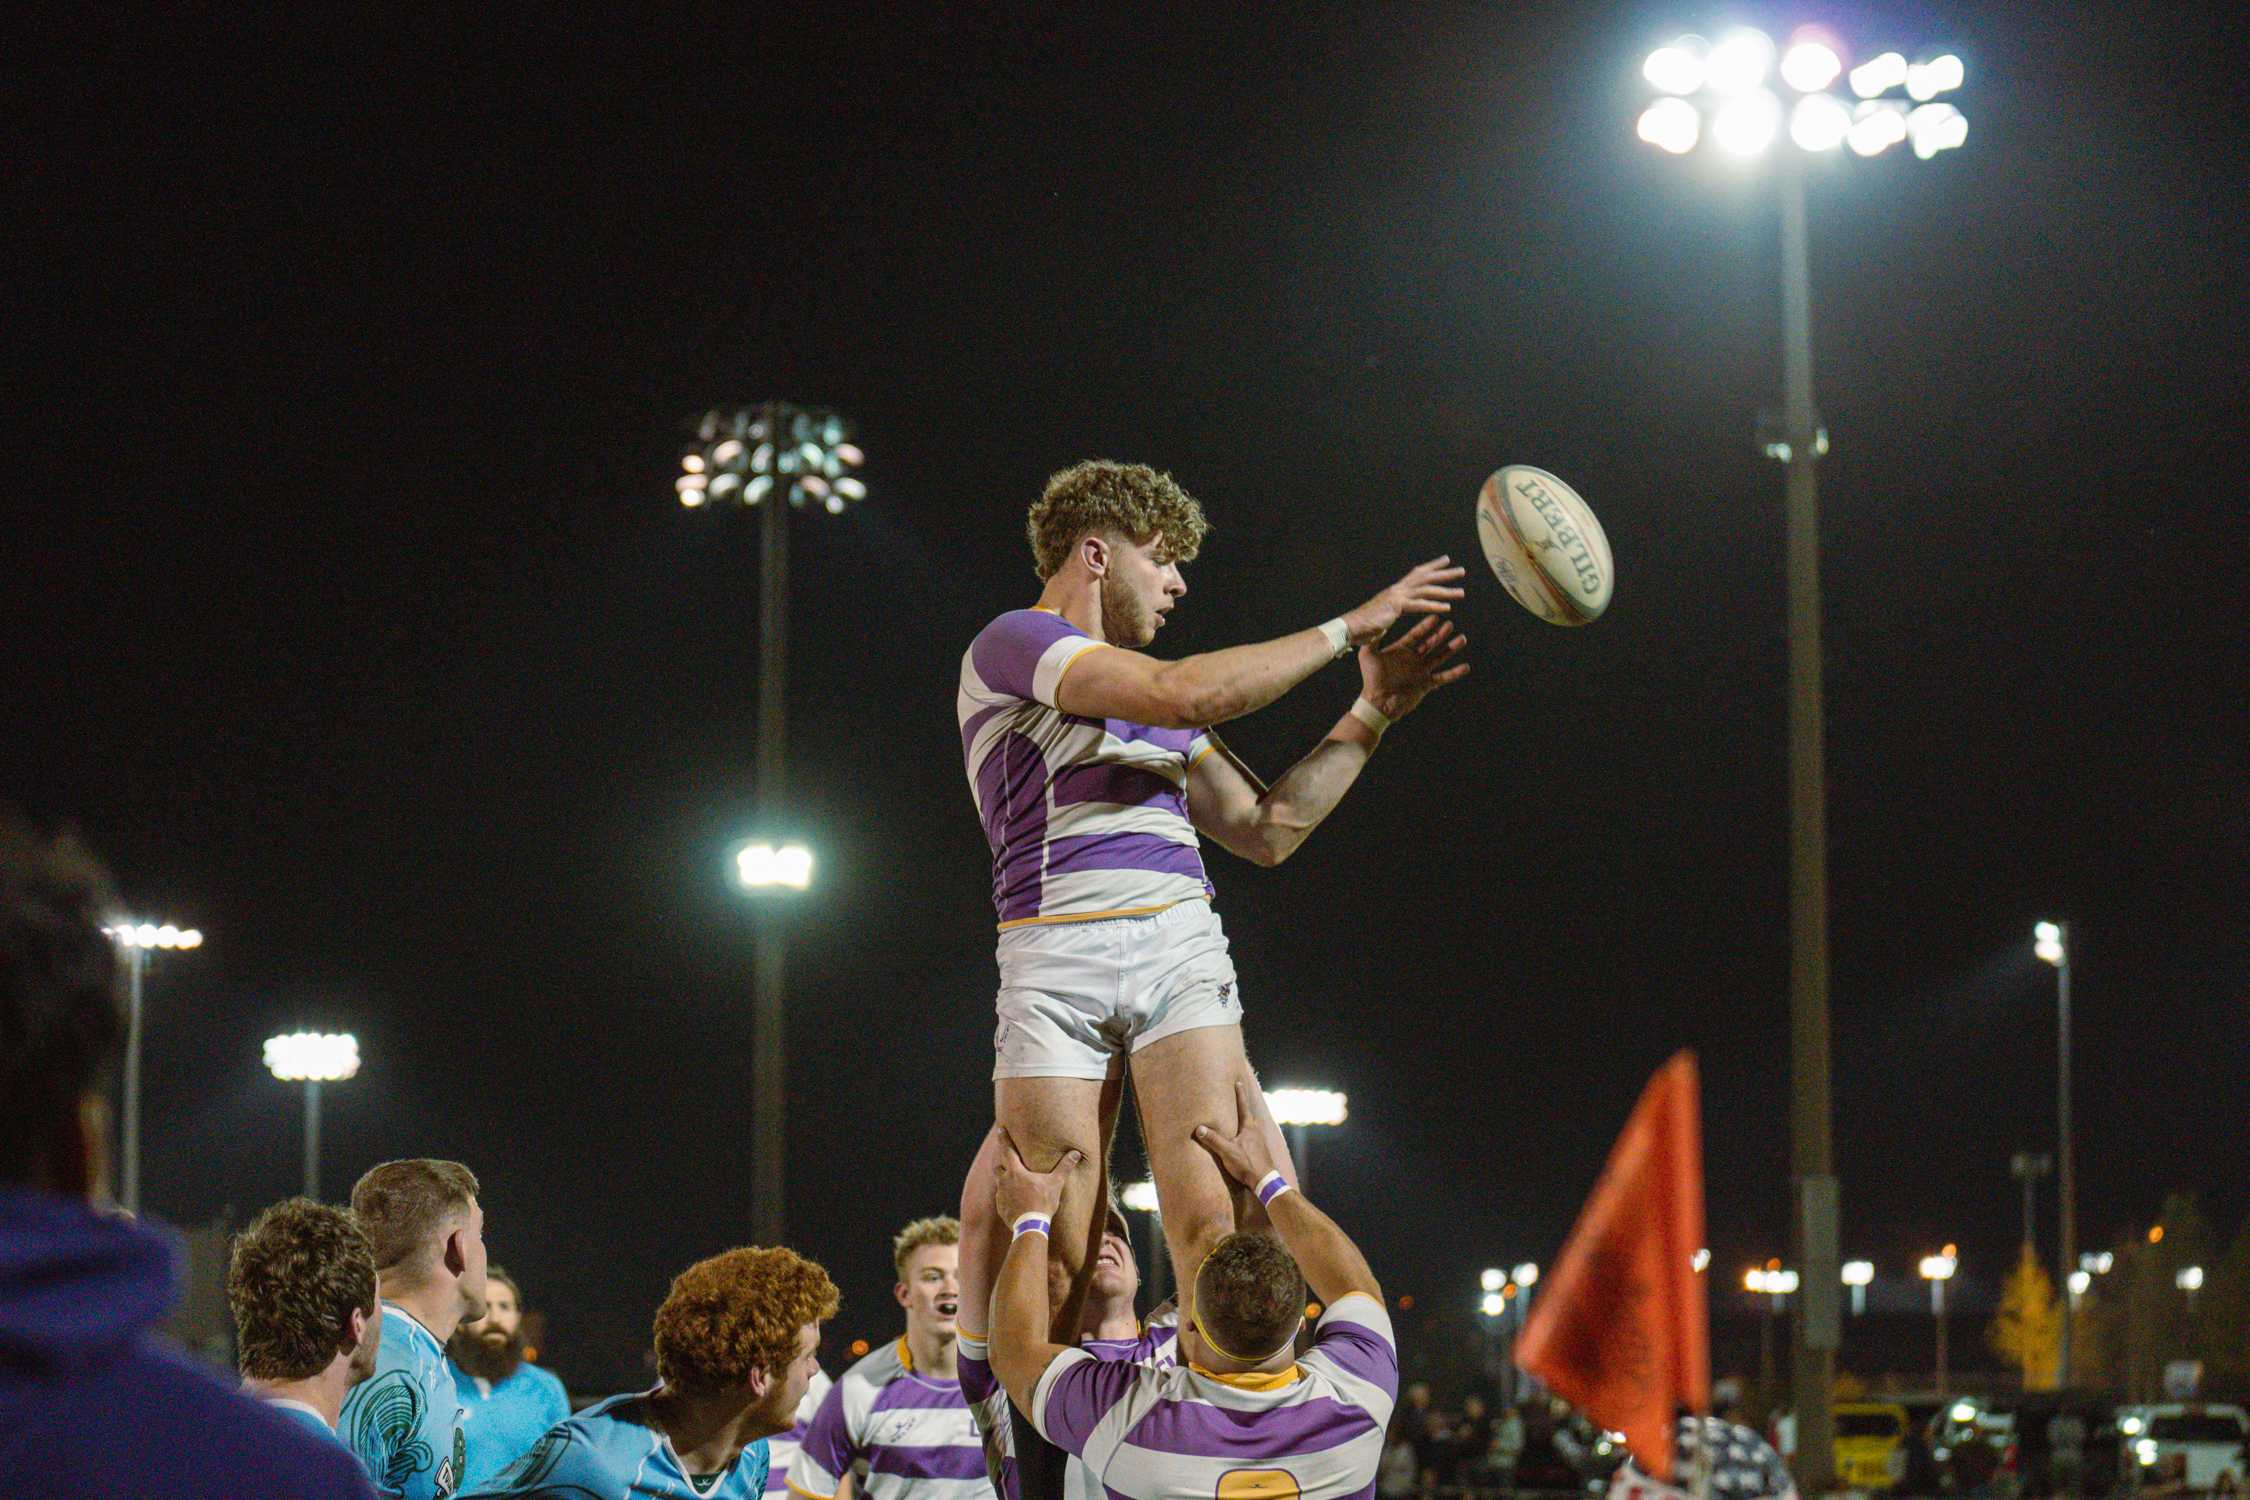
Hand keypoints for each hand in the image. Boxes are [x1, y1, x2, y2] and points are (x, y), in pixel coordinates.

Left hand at [991, 1130, 1079, 1227]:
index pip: (1007, 1149)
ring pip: (1000, 1184)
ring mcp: (1000, 1196)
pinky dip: (1008, 1198)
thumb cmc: (1042, 1202)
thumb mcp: (1056, 1183)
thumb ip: (1065, 1167)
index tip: (999, 1128)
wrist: (1030, 1226)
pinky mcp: (1001, 1208)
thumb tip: (1076, 1153)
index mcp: (1015, 1171)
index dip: (1003, 1138)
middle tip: (1008, 1160)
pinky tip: (1016, 1202)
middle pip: (999, 1167)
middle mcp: (1004, 1181)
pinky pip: (1002, 1199)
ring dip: (1005, 1181)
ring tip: (1014, 1184)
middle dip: (1003, 1163)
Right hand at [1192, 1077, 1282, 1190]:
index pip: (1243, 1106)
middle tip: (1239, 1098)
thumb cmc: (1247, 1164)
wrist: (1265, 1181)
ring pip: (1253, 1126)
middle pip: (1250, 1115)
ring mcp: (1261, 1141)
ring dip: (1246, 1121)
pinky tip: (1245, 1140)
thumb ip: (1213, 1140)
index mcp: (1249, 1127)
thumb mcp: (1227, 1151)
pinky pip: (1254, 1137)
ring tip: (1240, 1119)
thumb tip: (1199, 1128)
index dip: (1240, 1094)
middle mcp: (1257, 1131)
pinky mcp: (1261, 1151)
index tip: (1238, 1083)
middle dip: (1244, 1106)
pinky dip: (1248, 1134)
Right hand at [1341, 556, 1465, 645]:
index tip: (1446, 561)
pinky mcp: (1396, 607)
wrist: (1349, 627)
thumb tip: (1391, 615)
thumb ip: (1389, 613)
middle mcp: (1397, 589)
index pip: (1417, 574)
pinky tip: (1447, 608)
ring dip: (1445, 591)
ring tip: (1461, 592)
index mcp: (1394, 591)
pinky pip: (1419, 605)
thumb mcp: (1381, 616)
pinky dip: (1433, 606)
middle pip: (1425, 577)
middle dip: (1445, 574)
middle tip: (1461, 571)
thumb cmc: (1362, 625)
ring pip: (1426, 590)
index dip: (1432, 566)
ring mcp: (1396, 596)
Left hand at [1358, 617, 1469, 719]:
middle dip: (1440, 634)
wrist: (1378, 702)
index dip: (1425, 626)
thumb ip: (1373, 640)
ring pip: (1439, 657)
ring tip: (1462, 638)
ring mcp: (1421, 671)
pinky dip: (1455, 673)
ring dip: (1451, 648)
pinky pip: (1443, 677)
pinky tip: (1466, 666)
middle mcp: (1413, 659)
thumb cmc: (1371, 679)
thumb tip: (1376, 624)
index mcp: (1401, 650)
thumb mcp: (1368, 656)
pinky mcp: (1426, 684)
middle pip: (1430, 643)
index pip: (1416, 635)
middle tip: (1450, 624)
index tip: (1435, 616)